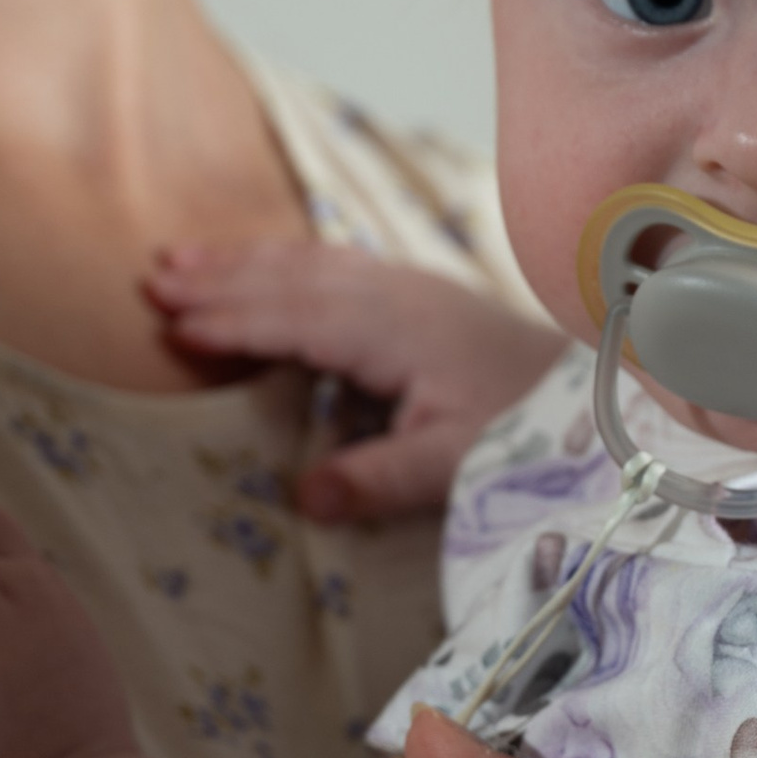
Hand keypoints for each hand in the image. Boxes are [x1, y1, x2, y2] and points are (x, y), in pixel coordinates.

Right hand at [148, 240, 556, 523]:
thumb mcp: (458, 464)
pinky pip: (336, 265)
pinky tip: (265, 266)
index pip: (297, 318)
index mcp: (396, 331)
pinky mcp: (423, 295)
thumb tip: (305, 499)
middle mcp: (398, 295)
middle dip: (222, 277)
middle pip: (293, 279)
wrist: (605, 387)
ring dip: (244, 262)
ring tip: (179, 259)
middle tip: (151, 277)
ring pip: (311, 263)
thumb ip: (382, 478)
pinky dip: (286, 262)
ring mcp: (411, 287)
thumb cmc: (531, 430)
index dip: (234, 319)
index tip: (173, 321)